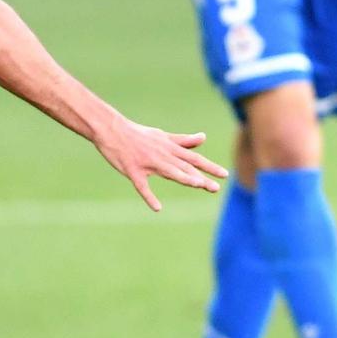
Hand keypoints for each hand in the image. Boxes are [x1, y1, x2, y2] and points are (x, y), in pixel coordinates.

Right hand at [92, 114, 225, 212]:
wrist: (111, 129)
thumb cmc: (137, 134)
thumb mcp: (163, 136)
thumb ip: (183, 140)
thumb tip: (203, 138)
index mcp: (169, 147)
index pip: (193, 158)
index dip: (209, 166)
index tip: (225, 174)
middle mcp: (162, 155)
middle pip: (184, 166)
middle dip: (201, 177)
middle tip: (215, 188)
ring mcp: (147, 163)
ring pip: (168, 171)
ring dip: (183, 178)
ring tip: (197, 185)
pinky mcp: (132, 170)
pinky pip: (142, 185)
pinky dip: (149, 196)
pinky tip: (157, 208)